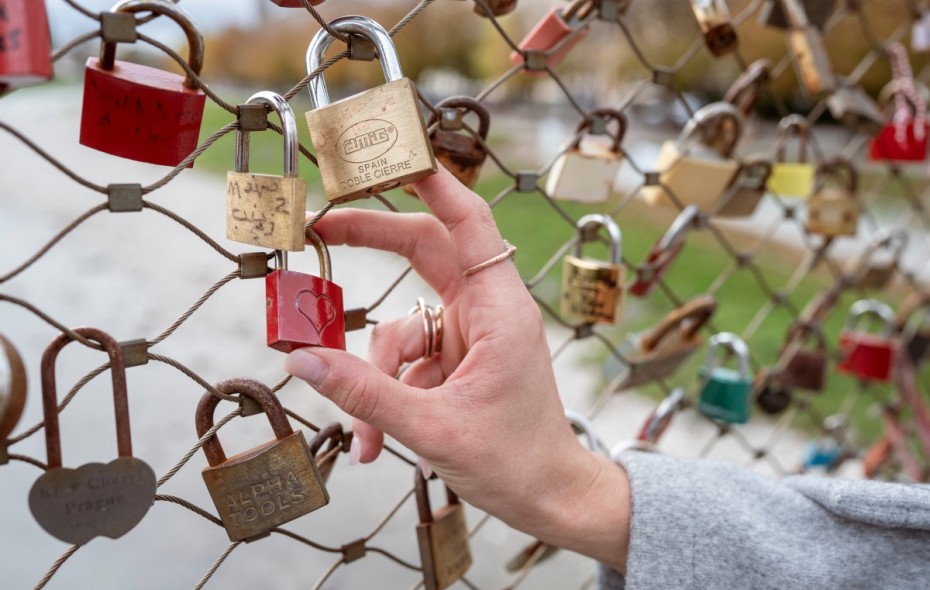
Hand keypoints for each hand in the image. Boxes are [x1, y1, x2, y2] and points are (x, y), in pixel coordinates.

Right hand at [285, 166, 630, 570]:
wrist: (550, 500)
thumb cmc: (515, 462)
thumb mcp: (433, 429)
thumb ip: (365, 394)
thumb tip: (299, 359)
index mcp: (499, 310)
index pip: (468, 222)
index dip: (432, 180)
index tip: (393, 150)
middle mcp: (487, 311)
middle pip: (423, 251)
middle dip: (371, 242)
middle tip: (319, 231)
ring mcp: (470, 336)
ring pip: (401, 327)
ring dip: (375, 380)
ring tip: (372, 441)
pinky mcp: (457, 362)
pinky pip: (406, 362)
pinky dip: (386, 397)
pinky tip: (383, 445)